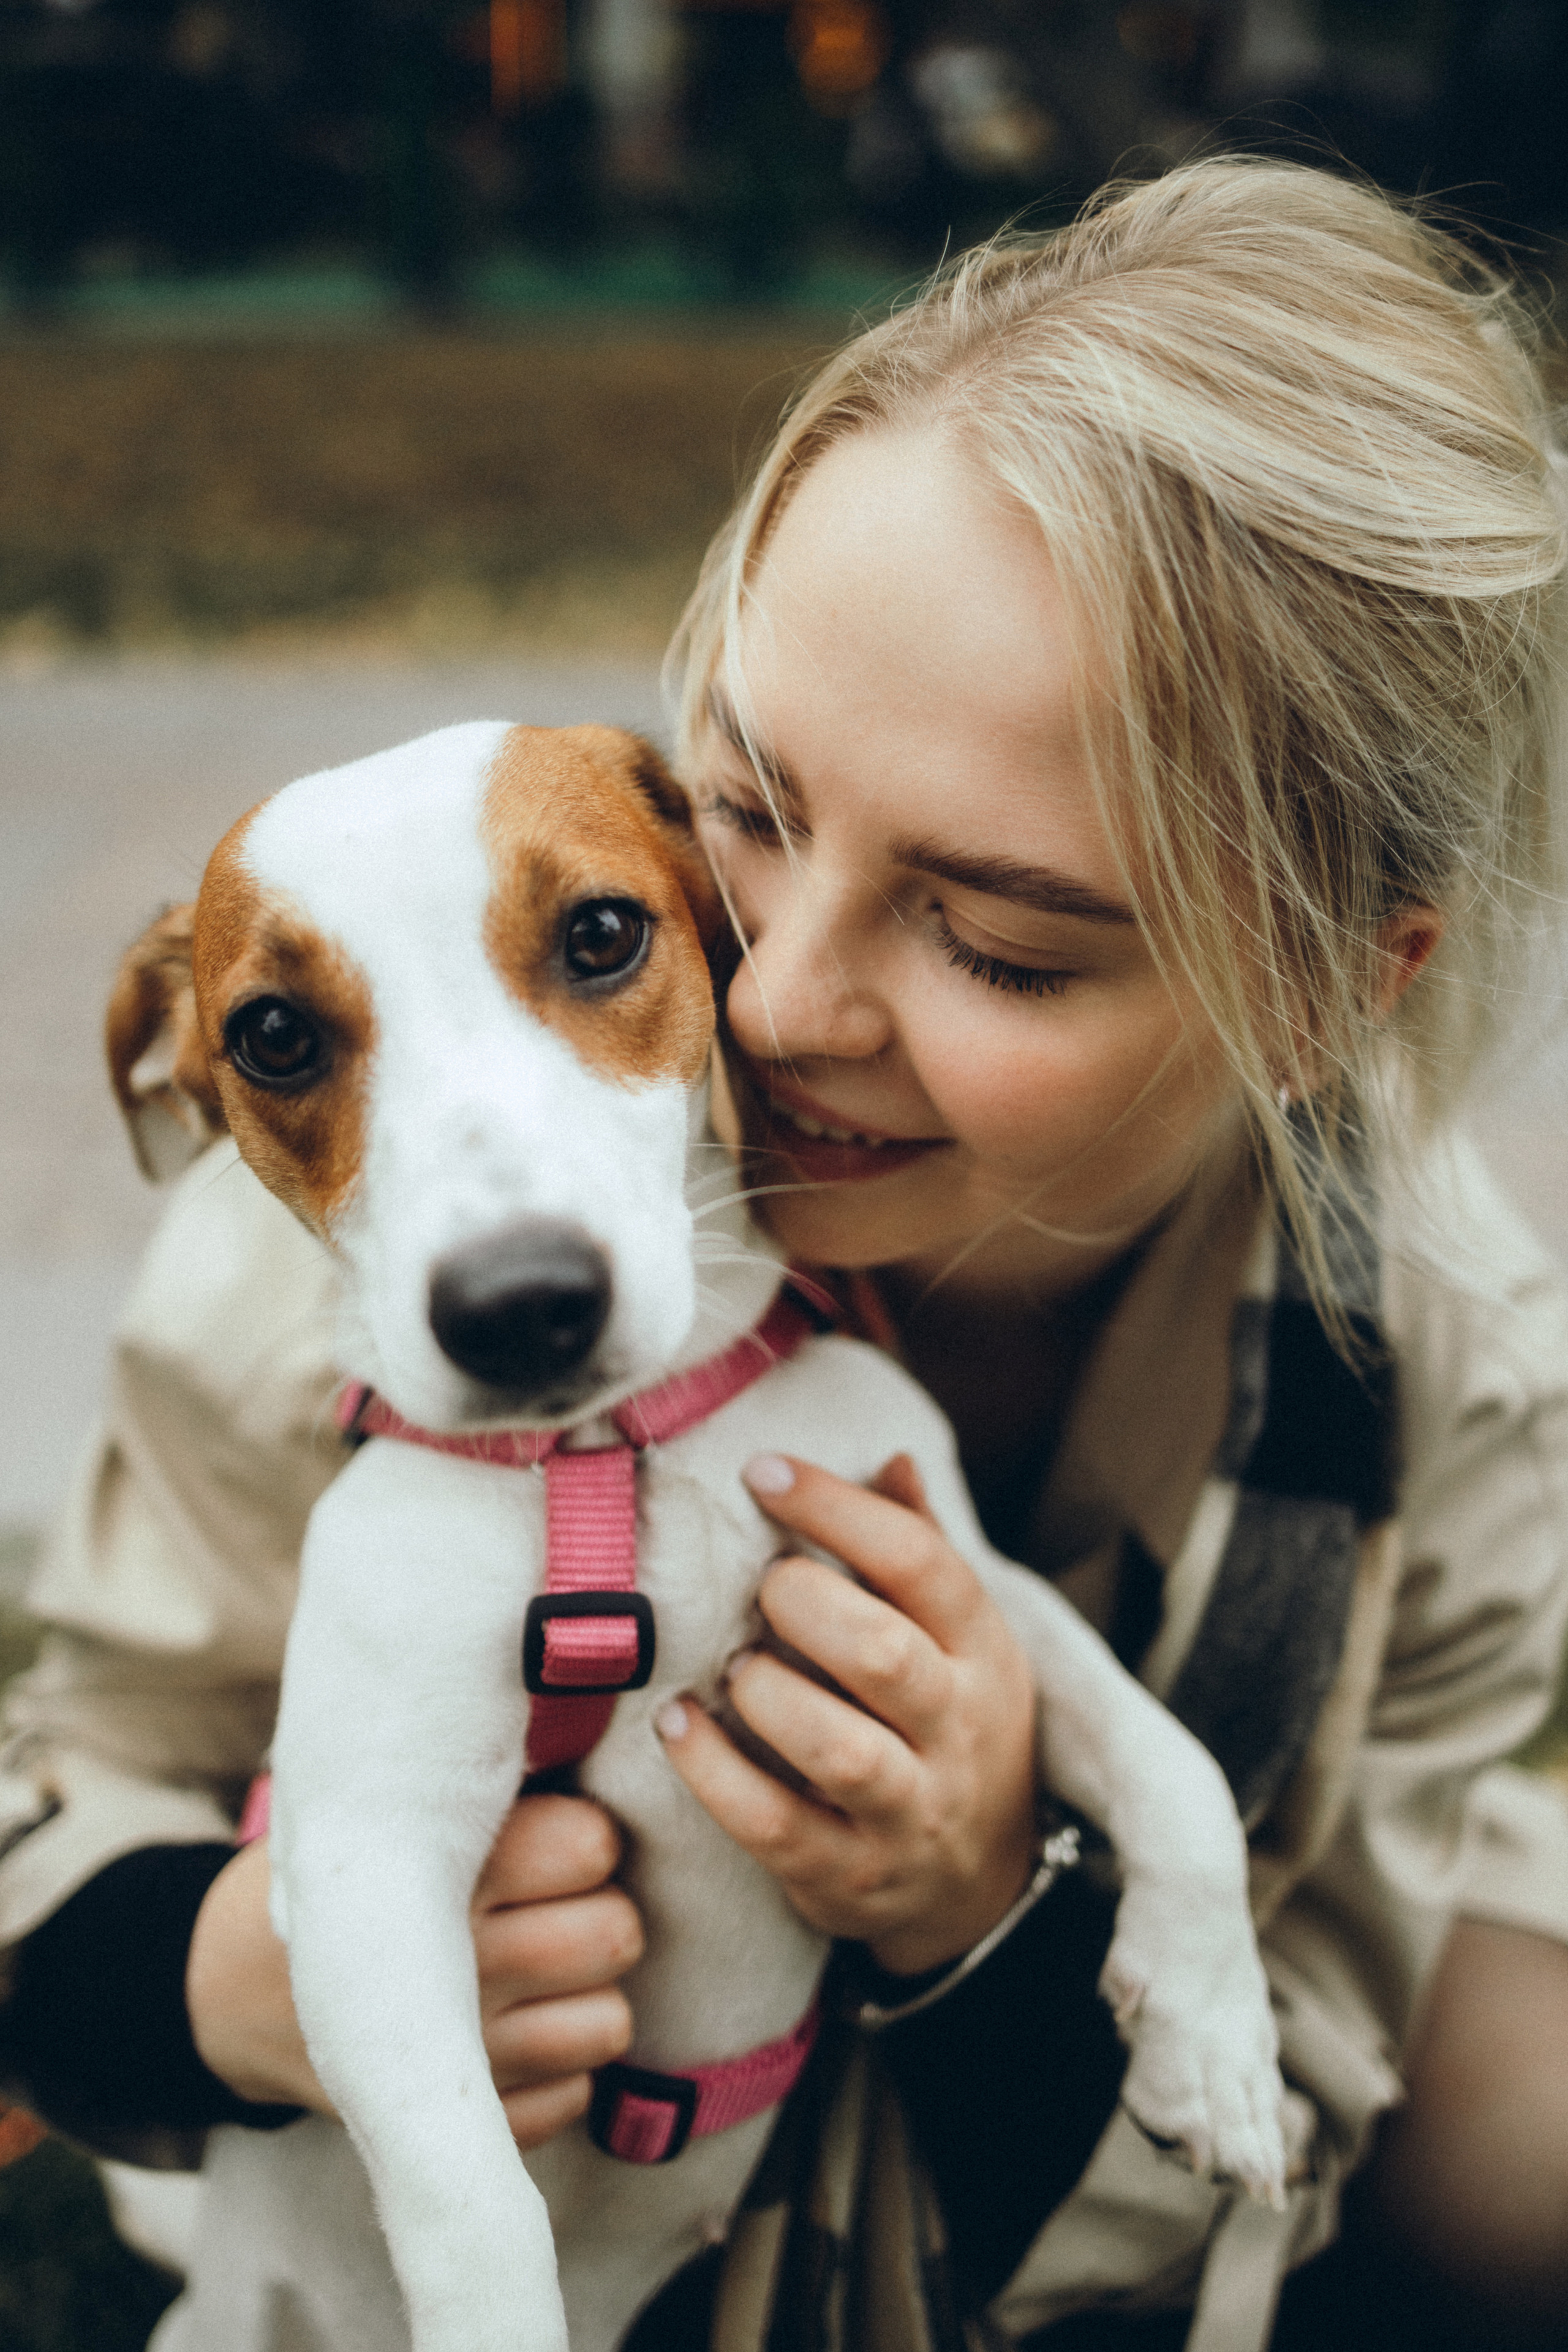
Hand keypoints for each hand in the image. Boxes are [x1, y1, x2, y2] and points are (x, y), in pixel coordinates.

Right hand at [187, 1795, 642, 2148]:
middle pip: (613, 1935)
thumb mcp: (379, 1805)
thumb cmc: (335, 1873)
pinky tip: (516, 2036)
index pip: (586, 1846)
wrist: (226, 1989)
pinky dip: (558, 2073)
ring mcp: (457, 2058)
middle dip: (605, 1912)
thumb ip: (473, 1783)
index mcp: (431, 1872)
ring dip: (590, 1998)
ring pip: (608, 2024)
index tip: (559, 1841)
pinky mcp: (457, 2123)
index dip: (589, 1838)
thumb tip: (589, 1731)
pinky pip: (572, 2100)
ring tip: (546, 1975)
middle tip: (561, 1906)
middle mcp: (453, 1968)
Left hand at [656, 1453, 1037, 1976]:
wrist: (979, 1884)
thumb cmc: (947, 1725)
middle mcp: (957, 1730)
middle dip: (804, 1605)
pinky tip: (676, 1724)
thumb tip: (892, 1459)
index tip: (764, 1472)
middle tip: (762, 1587)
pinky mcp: (851, 1878)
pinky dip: (714, 1774)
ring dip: (767, 1695)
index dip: (837, 1508)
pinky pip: (775, 1828)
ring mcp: (908, 1812)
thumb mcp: (961, 1640)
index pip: (920, 1563)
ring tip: (730, 1667)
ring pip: (838, 1752)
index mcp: (982, 1651)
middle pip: (883, 1654)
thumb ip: (921, 1549)